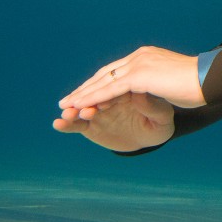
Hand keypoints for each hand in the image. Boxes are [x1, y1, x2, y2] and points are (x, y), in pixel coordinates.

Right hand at [53, 92, 174, 151]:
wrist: (153, 133)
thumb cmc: (160, 122)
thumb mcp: (163, 115)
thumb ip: (152, 107)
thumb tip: (138, 96)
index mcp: (128, 87)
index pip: (115, 88)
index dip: (105, 95)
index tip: (97, 102)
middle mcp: (110, 96)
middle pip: (95, 94)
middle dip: (83, 99)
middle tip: (72, 105)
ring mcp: (100, 108)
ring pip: (84, 107)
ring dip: (74, 109)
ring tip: (67, 114)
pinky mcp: (92, 123)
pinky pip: (78, 123)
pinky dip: (68, 124)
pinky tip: (58, 124)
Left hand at [59, 46, 205, 111]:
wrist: (210, 79)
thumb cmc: (199, 84)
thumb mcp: (172, 81)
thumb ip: (158, 82)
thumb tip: (155, 89)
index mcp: (147, 56)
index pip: (116, 70)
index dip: (99, 82)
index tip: (86, 93)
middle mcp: (140, 56)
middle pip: (105, 73)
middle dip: (85, 88)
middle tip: (67, 100)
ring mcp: (139, 64)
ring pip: (103, 81)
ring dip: (83, 94)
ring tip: (66, 105)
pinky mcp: (139, 76)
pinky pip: (109, 90)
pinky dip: (92, 98)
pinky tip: (80, 106)